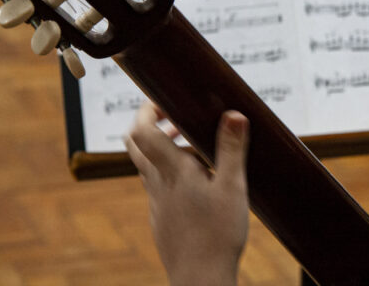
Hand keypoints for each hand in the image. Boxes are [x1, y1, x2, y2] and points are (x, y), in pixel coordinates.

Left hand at [125, 103, 249, 285]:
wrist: (200, 280)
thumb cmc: (217, 235)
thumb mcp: (232, 188)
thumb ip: (231, 149)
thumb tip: (234, 114)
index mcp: (172, 171)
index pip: (141, 131)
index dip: (147, 110)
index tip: (167, 101)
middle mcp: (157, 184)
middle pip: (135, 145)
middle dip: (151, 125)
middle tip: (178, 120)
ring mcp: (156, 203)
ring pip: (149, 167)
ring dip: (166, 151)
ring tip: (199, 150)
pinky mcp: (162, 219)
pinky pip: (160, 188)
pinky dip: (173, 175)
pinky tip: (201, 185)